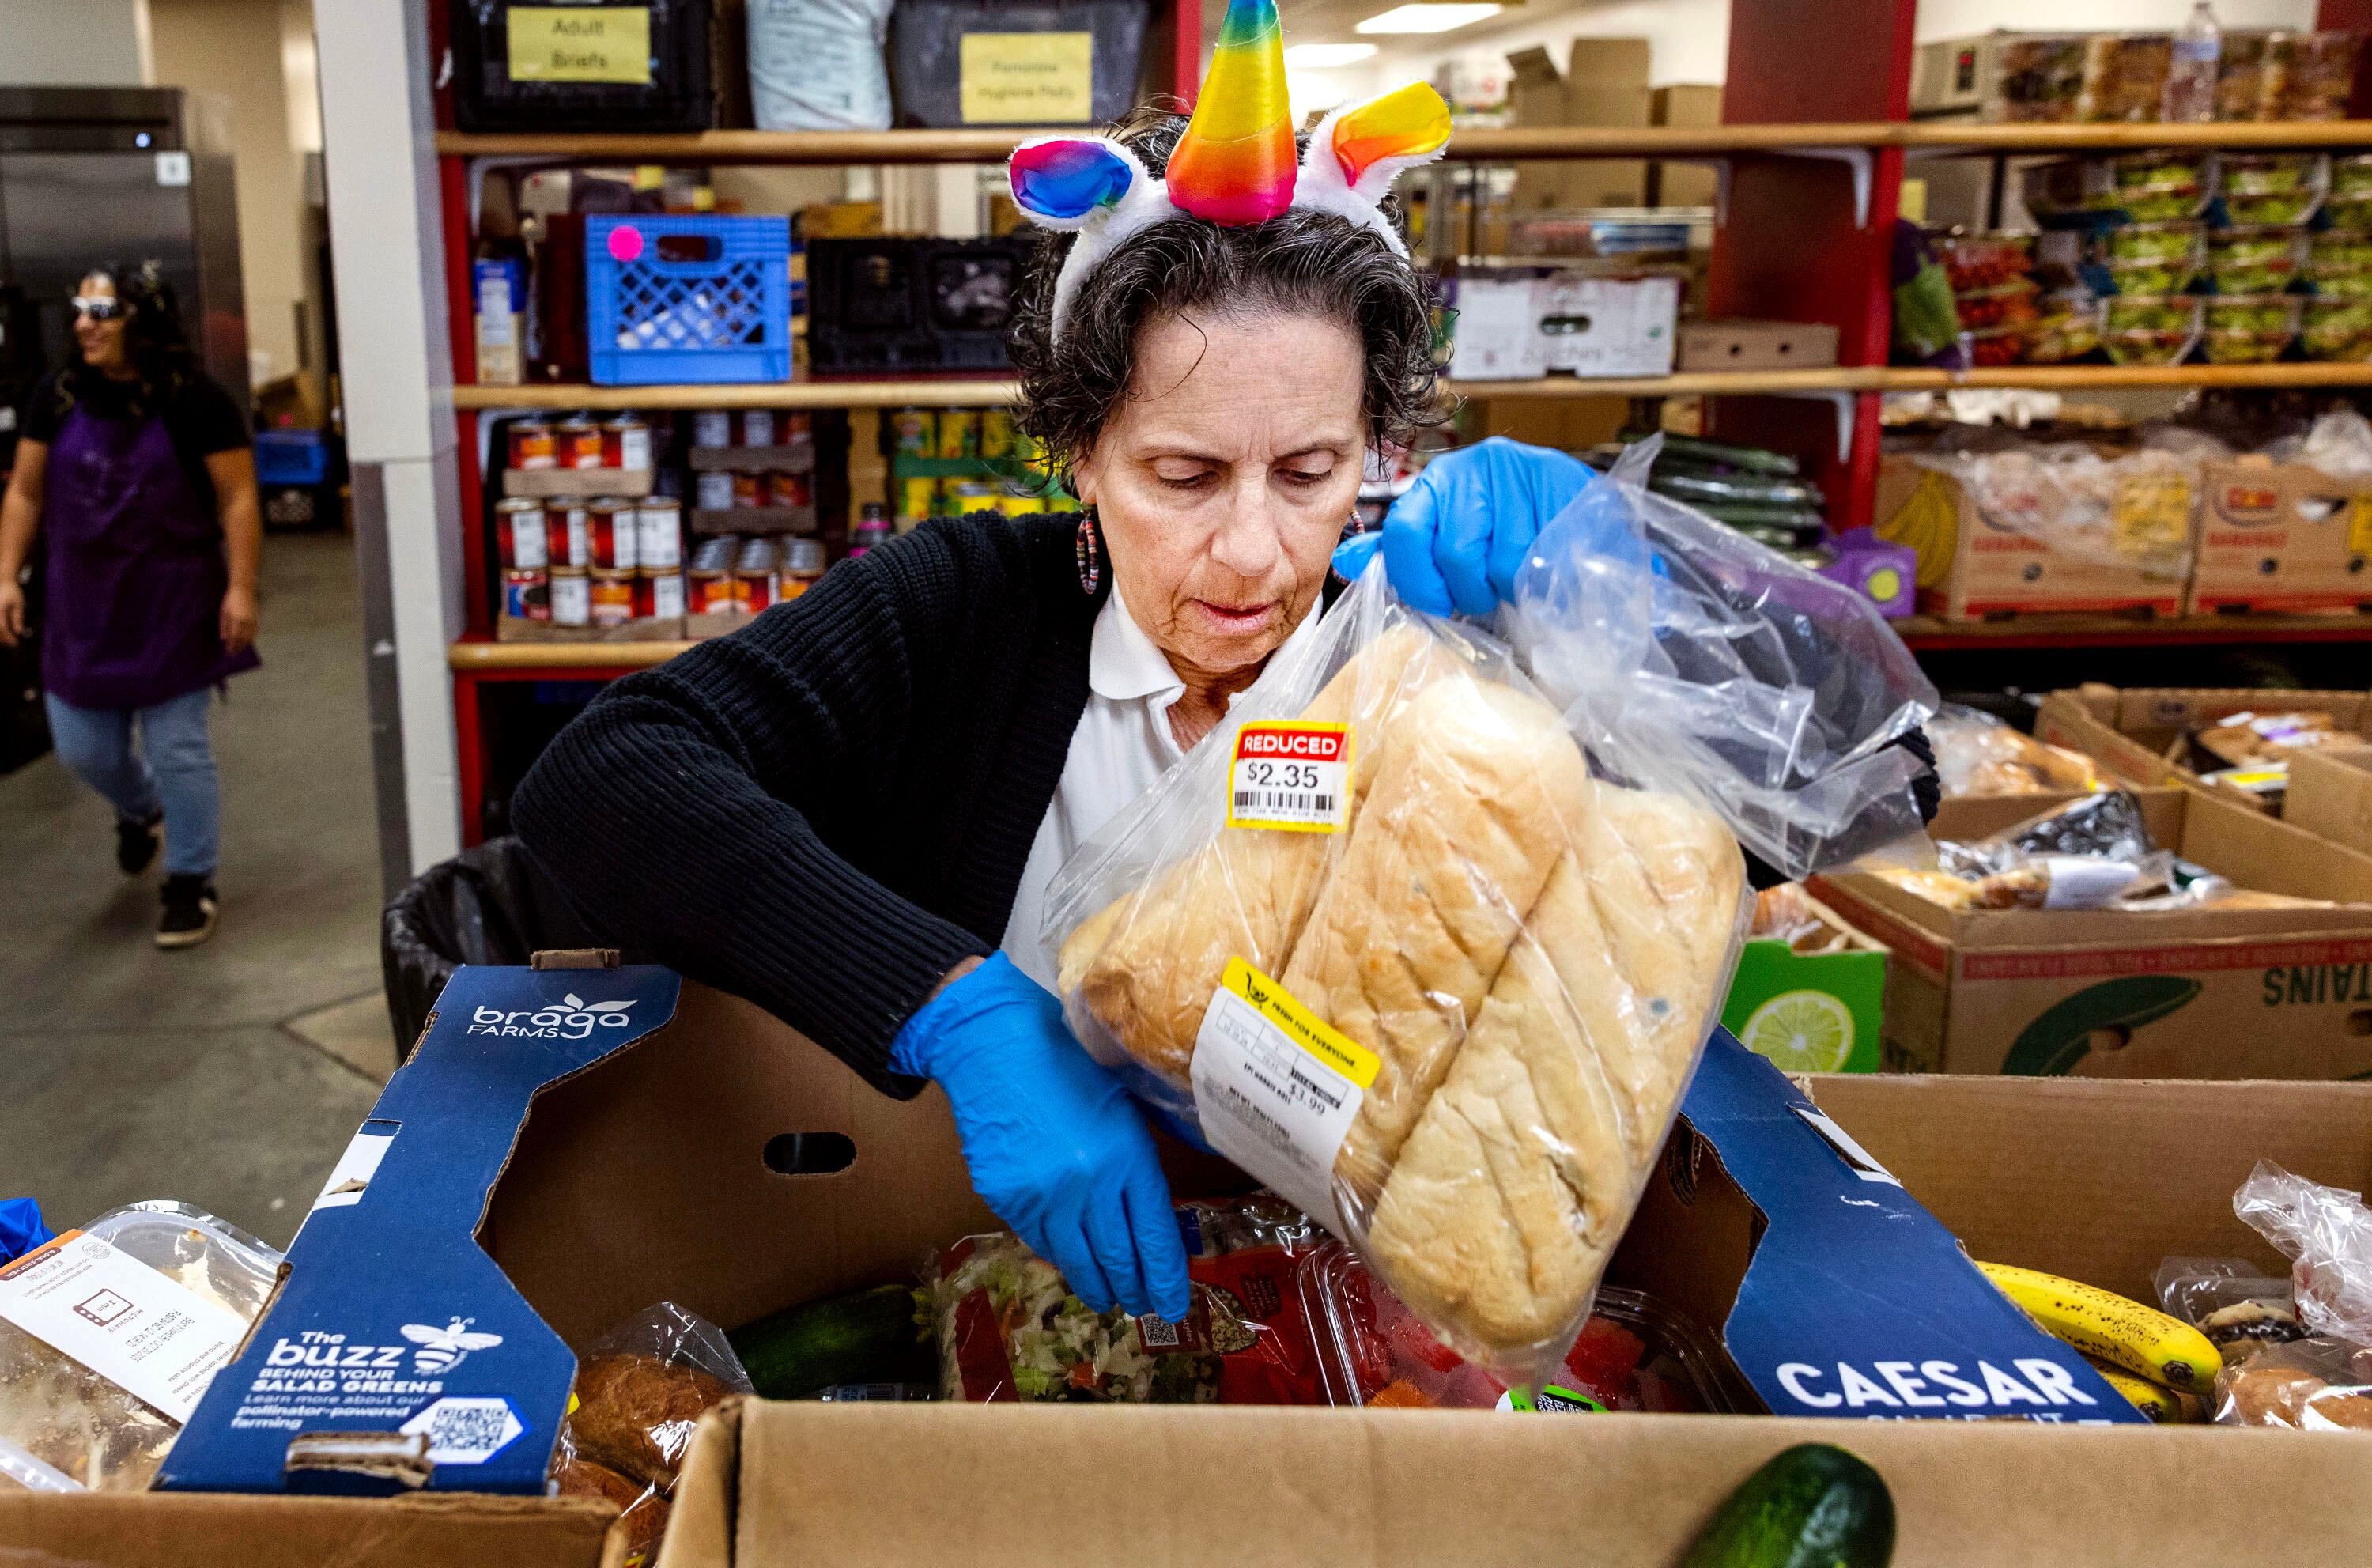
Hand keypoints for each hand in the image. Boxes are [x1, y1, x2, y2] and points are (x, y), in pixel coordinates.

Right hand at [0, 579, 20, 647]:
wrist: (2, 579)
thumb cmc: (12, 591)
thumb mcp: (18, 603)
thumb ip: (18, 618)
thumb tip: (19, 632)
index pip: (2, 628)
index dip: (8, 637)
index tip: (15, 644)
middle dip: (2, 639)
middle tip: (11, 644)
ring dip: (0, 636)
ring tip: (7, 640)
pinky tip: (4, 632)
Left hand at [220, 584, 257, 654]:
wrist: (244, 589)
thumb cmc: (230, 599)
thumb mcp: (223, 612)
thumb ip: (224, 626)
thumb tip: (223, 639)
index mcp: (236, 620)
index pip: (234, 637)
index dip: (231, 646)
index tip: (228, 652)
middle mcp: (246, 622)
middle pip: (243, 639)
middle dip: (238, 647)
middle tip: (234, 654)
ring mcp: (253, 621)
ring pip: (250, 637)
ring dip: (245, 644)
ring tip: (240, 650)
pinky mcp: (256, 619)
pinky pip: (255, 632)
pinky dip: (251, 638)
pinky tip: (248, 641)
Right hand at [891, 952, 1190, 1319]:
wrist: (992, 1043)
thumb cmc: (1068, 1060)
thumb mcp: (1123, 1104)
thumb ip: (1139, 1160)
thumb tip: (1154, 1212)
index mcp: (1127, 1157)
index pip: (1154, 1237)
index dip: (1166, 1277)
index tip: (1173, 1303)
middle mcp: (1088, 1186)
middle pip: (1118, 1259)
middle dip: (1134, 1290)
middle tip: (1144, 1306)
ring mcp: (1043, 1197)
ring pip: (1076, 1260)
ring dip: (1096, 1285)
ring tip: (1109, 1298)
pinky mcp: (1006, 1198)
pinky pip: (1040, 1240)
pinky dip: (1060, 1255)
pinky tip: (1071, 1261)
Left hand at [1331, 437, 1596, 615]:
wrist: (1581, 519)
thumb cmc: (1508, 533)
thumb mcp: (1448, 537)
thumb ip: (1401, 552)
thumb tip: (1345, 561)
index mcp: (1440, 480)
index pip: (1405, 530)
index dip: (1417, 579)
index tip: (1436, 600)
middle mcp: (1476, 466)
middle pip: (1455, 553)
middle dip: (1469, 590)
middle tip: (1486, 592)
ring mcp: (1521, 471)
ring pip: (1501, 563)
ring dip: (1508, 587)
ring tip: (1517, 578)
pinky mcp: (1562, 484)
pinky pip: (1541, 557)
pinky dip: (1540, 579)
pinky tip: (1543, 568)